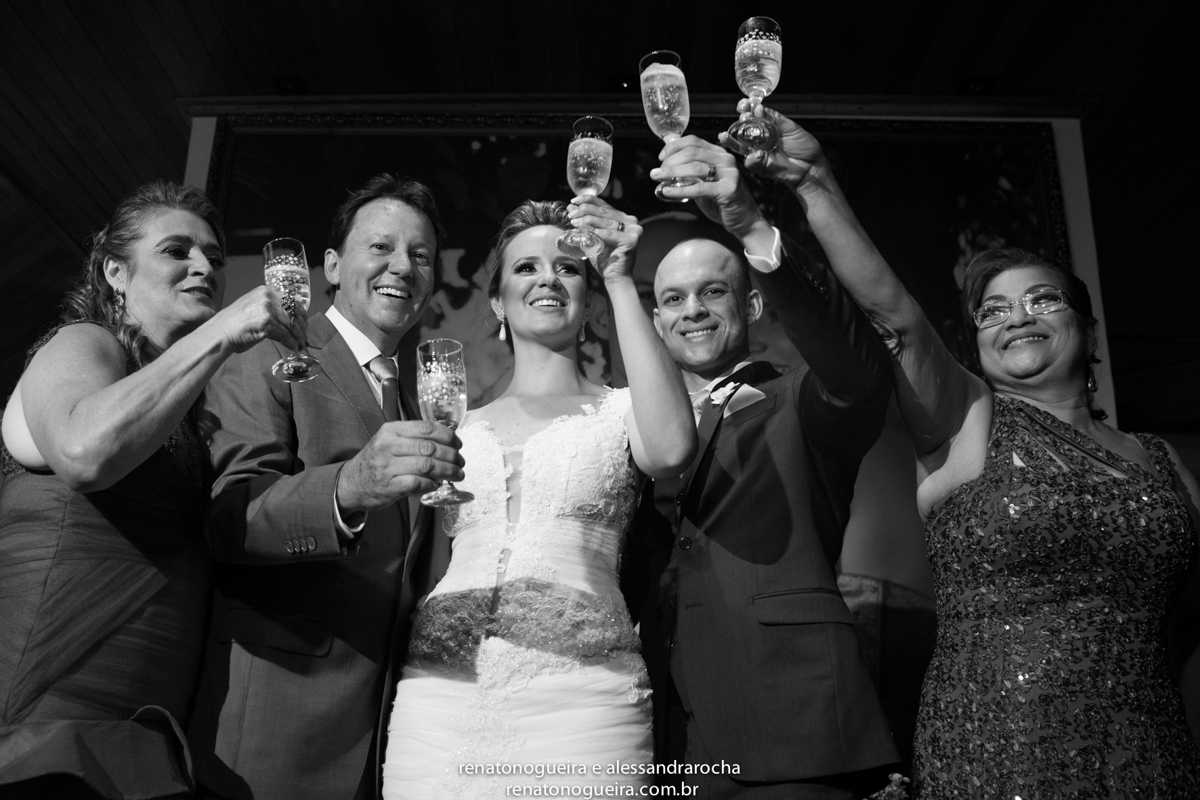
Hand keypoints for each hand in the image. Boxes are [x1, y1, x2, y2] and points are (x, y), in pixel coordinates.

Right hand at [211, 285, 305, 353]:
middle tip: (303, 337)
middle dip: (301, 327)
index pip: (291, 301)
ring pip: (291, 324)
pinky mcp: (266, 322)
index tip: (304, 323)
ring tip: (299, 344)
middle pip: (294, 312)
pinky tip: (292, 347)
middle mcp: (267, 296)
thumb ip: (271, 308)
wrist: (219, 333)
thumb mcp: (254, 306)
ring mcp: (266, 309)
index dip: (301, 314)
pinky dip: (290, 343)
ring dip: (298, 336)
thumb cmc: (235, 323)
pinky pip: (285, 335)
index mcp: (265, 291)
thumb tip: (292, 318)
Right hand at [335, 420, 464, 511]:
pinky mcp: (389, 486)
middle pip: (430, 448)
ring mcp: (387, 466)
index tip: (458, 443)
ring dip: (447, 471)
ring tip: (457, 474)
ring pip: (427, 466)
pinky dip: (431, 484)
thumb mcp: (390, 440)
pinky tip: (436, 484)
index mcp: (391, 430)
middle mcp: (388, 445)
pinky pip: (417, 483)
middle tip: (461, 461)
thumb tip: (447, 434)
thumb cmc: (377, 460)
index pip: (426, 428)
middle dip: (452, 455)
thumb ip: (414, 436)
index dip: (448, 436)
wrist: (351, 483)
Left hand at [566, 196, 641, 283]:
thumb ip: (584, 222)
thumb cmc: (604, 258)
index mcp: (621, 217)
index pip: (603, 204)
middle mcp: (630, 221)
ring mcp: (633, 230)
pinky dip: (596, 233)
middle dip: (584, 211)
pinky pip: (609, 234)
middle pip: (603, 212)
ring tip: (574, 223)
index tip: (573, 201)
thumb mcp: (591, 237)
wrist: (614, 277)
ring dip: (587, 222)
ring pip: (605, 222)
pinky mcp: (632, 240)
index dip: (587, 200)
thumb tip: (570, 207)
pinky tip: (585, 233)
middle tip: (571, 215)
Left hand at [648, 135, 767, 239]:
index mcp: (719, 154)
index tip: (661, 157)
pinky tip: (667, 192)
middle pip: (692, 152)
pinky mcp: (729, 190)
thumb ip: (689, 173)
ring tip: (657, 178)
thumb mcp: (703, 183)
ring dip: (672, 173)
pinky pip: (700, 188)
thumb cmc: (721, 202)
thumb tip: (665, 165)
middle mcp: (725, 159)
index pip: (693, 141)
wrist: (744, 221)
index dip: (674, 147)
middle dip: (670, 161)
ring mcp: (729, 173)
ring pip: (695, 168)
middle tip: (656, 172)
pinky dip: (680, 190)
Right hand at [718, 102, 826, 193]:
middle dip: (738, 122)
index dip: (746, 108)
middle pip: (742, 129)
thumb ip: (774, 119)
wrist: (811, 167)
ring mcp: (758, 152)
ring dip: (731, 141)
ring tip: (724, 136)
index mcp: (767, 126)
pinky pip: (749, 162)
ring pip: (739, 146)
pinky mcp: (760, 166)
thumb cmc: (804, 146)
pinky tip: (759, 154)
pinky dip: (752, 158)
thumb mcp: (790, 127)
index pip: (752, 114)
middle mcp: (759, 138)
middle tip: (742, 117)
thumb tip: (758, 108)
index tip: (744, 104)